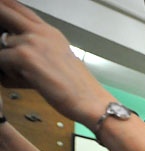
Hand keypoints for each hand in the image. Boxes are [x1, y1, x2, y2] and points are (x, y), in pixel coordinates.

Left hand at [0, 1, 109, 123]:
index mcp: (49, 31)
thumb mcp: (58, 57)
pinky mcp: (24, 57)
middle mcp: (40, 32)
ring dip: (6, 62)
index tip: (0, 9)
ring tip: (26, 76)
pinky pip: (0, 61)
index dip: (5, 7)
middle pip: (3, 11)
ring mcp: (32, 42)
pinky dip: (9, 76)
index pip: (18, 7)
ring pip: (0, 45)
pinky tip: (28, 83)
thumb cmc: (77, 87)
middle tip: (13, 51)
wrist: (89, 101)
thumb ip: (37, 45)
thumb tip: (13, 44)